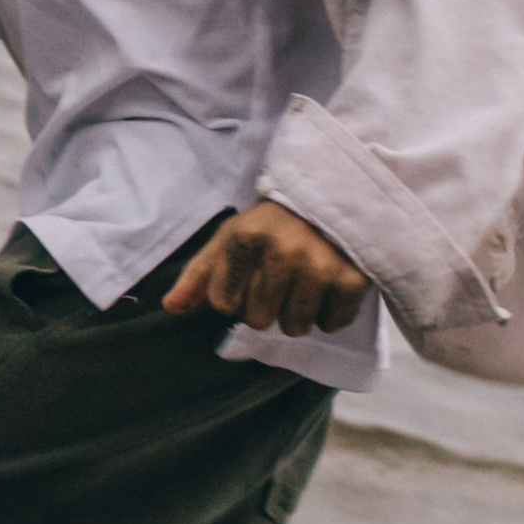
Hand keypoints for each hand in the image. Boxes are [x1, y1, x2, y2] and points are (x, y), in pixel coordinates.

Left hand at [165, 202, 367, 338]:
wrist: (332, 196)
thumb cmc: (271, 224)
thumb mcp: (230, 238)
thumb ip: (199, 274)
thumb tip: (171, 307)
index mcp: (246, 236)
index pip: (223, 303)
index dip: (234, 294)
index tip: (249, 273)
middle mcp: (283, 251)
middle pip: (257, 319)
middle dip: (264, 306)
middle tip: (279, 279)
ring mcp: (320, 266)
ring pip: (293, 327)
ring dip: (295, 314)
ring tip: (303, 283)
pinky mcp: (352, 279)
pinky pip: (330, 324)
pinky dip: (328, 314)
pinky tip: (328, 287)